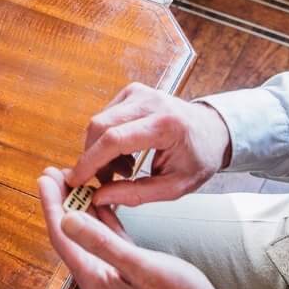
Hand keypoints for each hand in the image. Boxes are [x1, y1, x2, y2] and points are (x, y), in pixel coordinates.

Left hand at [38, 168, 220, 288]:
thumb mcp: (139, 266)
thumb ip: (102, 243)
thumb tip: (66, 220)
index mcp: (94, 280)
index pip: (63, 237)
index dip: (51, 205)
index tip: (45, 178)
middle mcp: (97, 279)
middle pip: (70, 235)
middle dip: (61, 203)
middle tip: (55, 173)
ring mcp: (112, 275)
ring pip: (88, 235)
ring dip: (80, 208)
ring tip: (74, 180)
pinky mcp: (128, 270)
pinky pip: (107, 240)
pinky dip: (102, 220)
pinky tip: (101, 202)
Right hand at [65, 83, 232, 207]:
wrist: (213, 130)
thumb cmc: (199, 158)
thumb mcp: (176, 187)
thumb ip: (137, 194)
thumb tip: (99, 196)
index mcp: (165, 124)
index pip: (115, 139)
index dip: (90, 161)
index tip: (76, 180)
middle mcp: (149, 101)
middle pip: (100, 126)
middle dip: (92, 157)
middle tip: (105, 181)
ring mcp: (139, 92)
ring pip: (99, 121)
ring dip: (100, 150)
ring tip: (124, 170)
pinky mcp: (131, 92)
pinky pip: (105, 116)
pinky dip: (107, 139)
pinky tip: (125, 154)